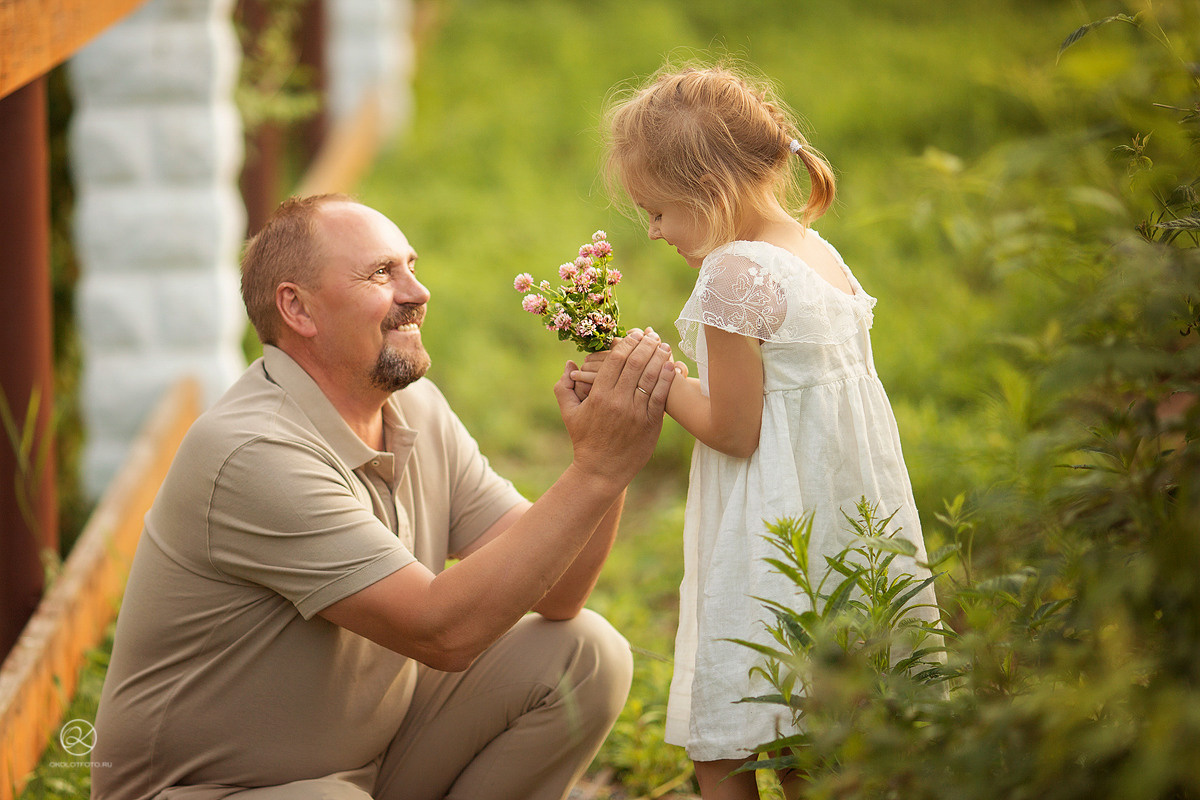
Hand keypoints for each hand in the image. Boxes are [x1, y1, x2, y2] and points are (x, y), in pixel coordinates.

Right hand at [554, 328, 675, 488]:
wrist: (602, 470)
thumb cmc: (585, 440)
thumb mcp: (569, 414)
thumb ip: (564, 387)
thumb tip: (569, 363)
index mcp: (599, 396)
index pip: (616, 360)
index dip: (627, 343)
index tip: (635, 334)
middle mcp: (618, 402)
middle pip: (636, 363)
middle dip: (646, 344)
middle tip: (652, 335)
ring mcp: (636, 413)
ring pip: (651, 376)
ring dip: (660, 357)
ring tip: (664, 345)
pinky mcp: (651, 423)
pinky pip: (661, 395)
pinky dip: (667, 378)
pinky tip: (671, 366)